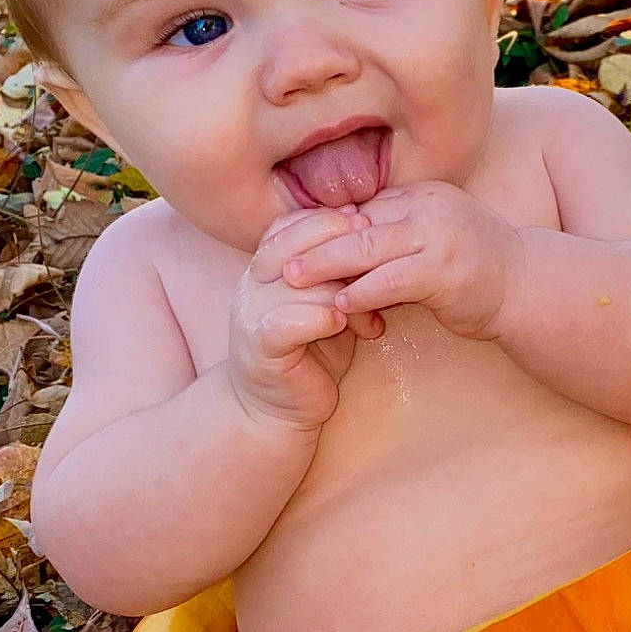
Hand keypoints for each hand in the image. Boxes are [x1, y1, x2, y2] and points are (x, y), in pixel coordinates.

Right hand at [229, 206, 385, 429]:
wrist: (277, 410)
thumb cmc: (311, 353)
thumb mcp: (327, 303)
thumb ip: (337, 271)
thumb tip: (367, 226)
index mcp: (265, 268)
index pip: (290, 225)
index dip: (328, 221)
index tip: (368, 226)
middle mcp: (251, 284)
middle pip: (294, 246)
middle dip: (342, 249)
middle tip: (379, 261)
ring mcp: (251, 314)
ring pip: (302, 284)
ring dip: (345, 296)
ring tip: (371, 319)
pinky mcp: (260, 346)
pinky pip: (289, 320)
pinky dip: (322, 318)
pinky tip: (344, 326)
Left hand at [280, 181, 525, 341]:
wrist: (527, 288)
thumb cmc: (475, 270)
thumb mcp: (432, 240)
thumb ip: (395, 236)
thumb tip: (343, 241)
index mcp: (421, 195)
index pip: (358, 207)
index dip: (317, 226)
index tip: (283, 242)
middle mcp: (428, 206)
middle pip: (355, 222)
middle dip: (309, 241)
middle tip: (271, 257)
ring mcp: (438, 235)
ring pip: (366, 246)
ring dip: (324, 264)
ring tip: (290, 278)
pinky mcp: (446, 269)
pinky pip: (392, 279)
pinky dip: (360, 292)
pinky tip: (337, 306)